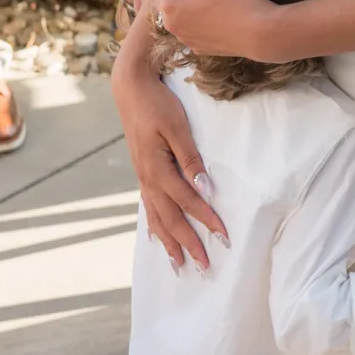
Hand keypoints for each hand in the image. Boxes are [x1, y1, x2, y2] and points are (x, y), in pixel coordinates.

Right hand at [111, 22, 225, 270]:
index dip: (206, 221)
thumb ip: (190, 159)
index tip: (224, 238)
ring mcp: (142, 176)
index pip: (188, 202)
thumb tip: (205, 189)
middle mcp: (147, 178)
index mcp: (157, 169)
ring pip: (155, 217)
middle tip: (204, 267)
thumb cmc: (157, 103)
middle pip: (169, 219)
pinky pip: (147, 206)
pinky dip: (153, 225)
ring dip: (168, 242)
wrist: (130, 86)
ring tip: (178, 264)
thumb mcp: (178, 126)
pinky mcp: (142, 170)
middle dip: (187, 244)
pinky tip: (156, 236)